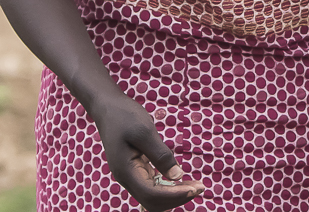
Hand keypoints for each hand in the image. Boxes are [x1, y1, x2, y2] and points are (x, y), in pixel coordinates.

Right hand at [89, 94, 205, 211]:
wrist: (107, 106)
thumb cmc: (124, 115)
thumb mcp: (145, 131)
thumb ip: (161, 155)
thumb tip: (178, 176)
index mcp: (126, 171)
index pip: (152, 195)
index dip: (175, 196)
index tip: (195, 188)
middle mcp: (127, 178)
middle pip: (153, 202)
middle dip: (177, 198)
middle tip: (201, 187)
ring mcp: (130, 175)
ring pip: (153, 196)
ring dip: (174, 194)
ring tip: (195, 185)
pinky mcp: (136, 170)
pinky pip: (153, 186)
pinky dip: (168, 187)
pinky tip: (181, 181)